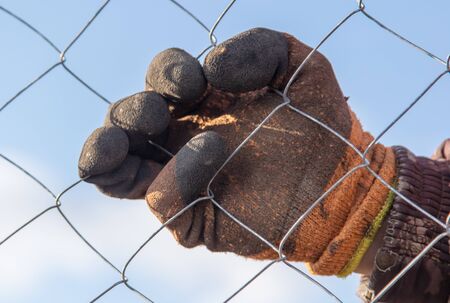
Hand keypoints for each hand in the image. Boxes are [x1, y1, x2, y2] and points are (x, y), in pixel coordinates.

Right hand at [78, 28, 359, 259]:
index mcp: (201, 103)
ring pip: (118, 169)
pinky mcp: (195, 217)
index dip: (166, 74)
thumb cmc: (319, 124)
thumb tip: (212, 68)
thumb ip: (260, 47)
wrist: (340, 180)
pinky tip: (207, 155)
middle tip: (157, 113)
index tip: (199, 82)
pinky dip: (172, 179)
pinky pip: (161, 202)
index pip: (160, 82)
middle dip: (131, 113)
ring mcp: (183, 178)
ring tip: (118, 144)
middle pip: (126, 123)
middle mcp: (183, 137)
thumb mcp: (299, 68)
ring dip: (106, 151)